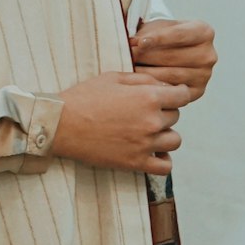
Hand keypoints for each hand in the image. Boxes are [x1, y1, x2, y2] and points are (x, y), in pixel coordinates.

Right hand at [50, 70, 191, 174]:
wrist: (62, 125)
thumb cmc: (85, 97)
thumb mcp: (114, 77)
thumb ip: (143, 79)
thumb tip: (164, 85)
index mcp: (148, 97)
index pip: (182, 95)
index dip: (178, 92)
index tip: (173, 94)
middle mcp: (151, 121)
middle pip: (175, 116)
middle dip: (165, 111)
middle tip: (146, 110)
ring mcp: (145, 145)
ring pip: (174, 140)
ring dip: (165, 134)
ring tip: (149, 130)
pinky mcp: (136, 163)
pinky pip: (165, 167)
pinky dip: (163, 159)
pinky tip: (152, 151)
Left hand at [128, 19, 217, 100]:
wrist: (175, 52)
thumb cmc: (164, 36)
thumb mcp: (158, 27)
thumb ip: (148, 33)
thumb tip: (133, 43)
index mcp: (204, 32)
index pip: (179, 34)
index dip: (158, 38)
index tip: (139, 42)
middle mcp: (208, 54)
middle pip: (172, 56)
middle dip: (146, 56)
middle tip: (126, 56)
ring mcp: (204, 75)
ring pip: (170, 75)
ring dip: (145, 72)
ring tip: (128, 69)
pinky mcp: (197, 92)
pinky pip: (171, 91)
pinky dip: (153, 87)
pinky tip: (139, 83)